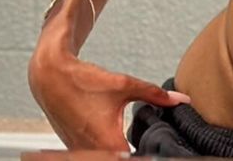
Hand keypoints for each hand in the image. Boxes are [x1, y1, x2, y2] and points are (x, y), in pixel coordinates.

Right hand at [28, 48, 191, 151]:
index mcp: (109, 144)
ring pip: (110, 156)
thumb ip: (153, 94)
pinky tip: (115, 139)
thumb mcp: (123, 85)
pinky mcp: (75, 151)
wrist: (51, 78)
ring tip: (134, 140)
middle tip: (149, 142)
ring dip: (121, 150)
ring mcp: (82, 155)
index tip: (158, 146)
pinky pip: (97, 154)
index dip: (150, 152)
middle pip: (124, 158)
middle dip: (137, 150)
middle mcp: (94, 154)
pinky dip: (108, 148)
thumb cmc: (85, 82)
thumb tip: (181, 100)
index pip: (138, 158)